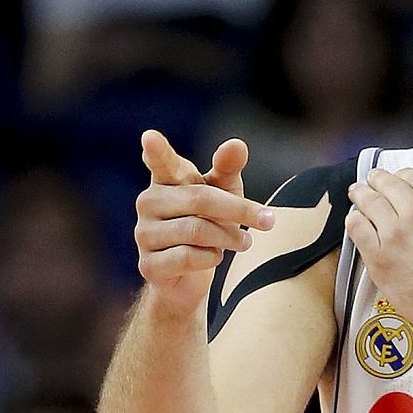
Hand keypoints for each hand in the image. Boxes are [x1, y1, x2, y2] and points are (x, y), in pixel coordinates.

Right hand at [134, 130, 274, 315]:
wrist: (192, 275)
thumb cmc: (211, 222)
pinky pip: (187, 257)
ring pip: (196, 231)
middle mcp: (148, 203)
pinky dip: (211, 258)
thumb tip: (237, 144)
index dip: (156, 151)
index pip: (161, 162)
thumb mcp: (225, 192)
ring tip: (243, 242)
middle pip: (200, 200)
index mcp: (167, 180)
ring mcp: (144, 234)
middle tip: (268, 221)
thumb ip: (228, 168)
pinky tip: (213, 257)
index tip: (149, 137)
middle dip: (239, 210)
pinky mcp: (148, 265)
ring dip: (228, 237)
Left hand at [345, 166, 412, 347]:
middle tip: (372, 180)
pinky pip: (357, 229)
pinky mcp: (379, 259)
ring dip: (361, 194)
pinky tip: (355, 220)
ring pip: (369, 203)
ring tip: (357, 193)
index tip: (400, 179)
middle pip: (388, 185)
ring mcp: (394, 235)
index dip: (404, 175)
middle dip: (378, 179)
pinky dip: (354, 220)